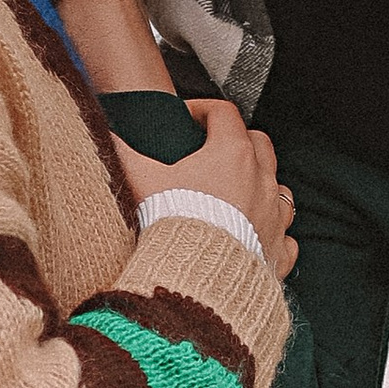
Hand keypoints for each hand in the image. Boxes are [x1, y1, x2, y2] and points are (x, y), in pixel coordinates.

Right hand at [117, 101, 295, 281]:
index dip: (203, 109)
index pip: (224, 113)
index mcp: (232, 154)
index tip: (186, 118)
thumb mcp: (142, 180)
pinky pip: (284, 236)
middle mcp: (261, 180)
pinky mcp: (277, 250)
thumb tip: (104, 133)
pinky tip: (253, 237)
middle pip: (260, 143)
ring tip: (236, 194)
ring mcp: (274, 216)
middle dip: (239, 140)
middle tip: (214, 151)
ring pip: (279, 187)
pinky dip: (271, 233)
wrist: (197, 279)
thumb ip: (122, 152)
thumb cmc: (173, 223)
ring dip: (261, 185)